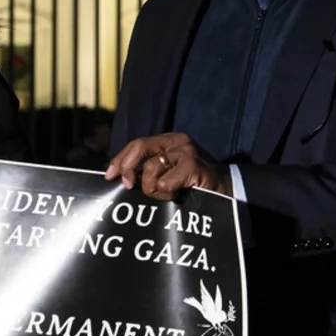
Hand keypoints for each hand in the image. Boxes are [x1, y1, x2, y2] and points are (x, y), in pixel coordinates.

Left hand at [105, 132, 230, 200]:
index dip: (121, 159)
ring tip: (168, 195)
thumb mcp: (168, 173)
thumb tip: (121, 178)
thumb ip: (148, 171)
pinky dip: (166, 193)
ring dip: (154, 189)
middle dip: (129, 168)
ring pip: (151, 168)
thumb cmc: (193, 184)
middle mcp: (177, 141)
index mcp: (168, 141)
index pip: (137, 144)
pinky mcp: (193, 165)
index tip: (110, 175)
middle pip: (140, 148)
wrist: (225, 190)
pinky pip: (165, 181)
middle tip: (128, 186)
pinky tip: (178, 195)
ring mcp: (186, 152)